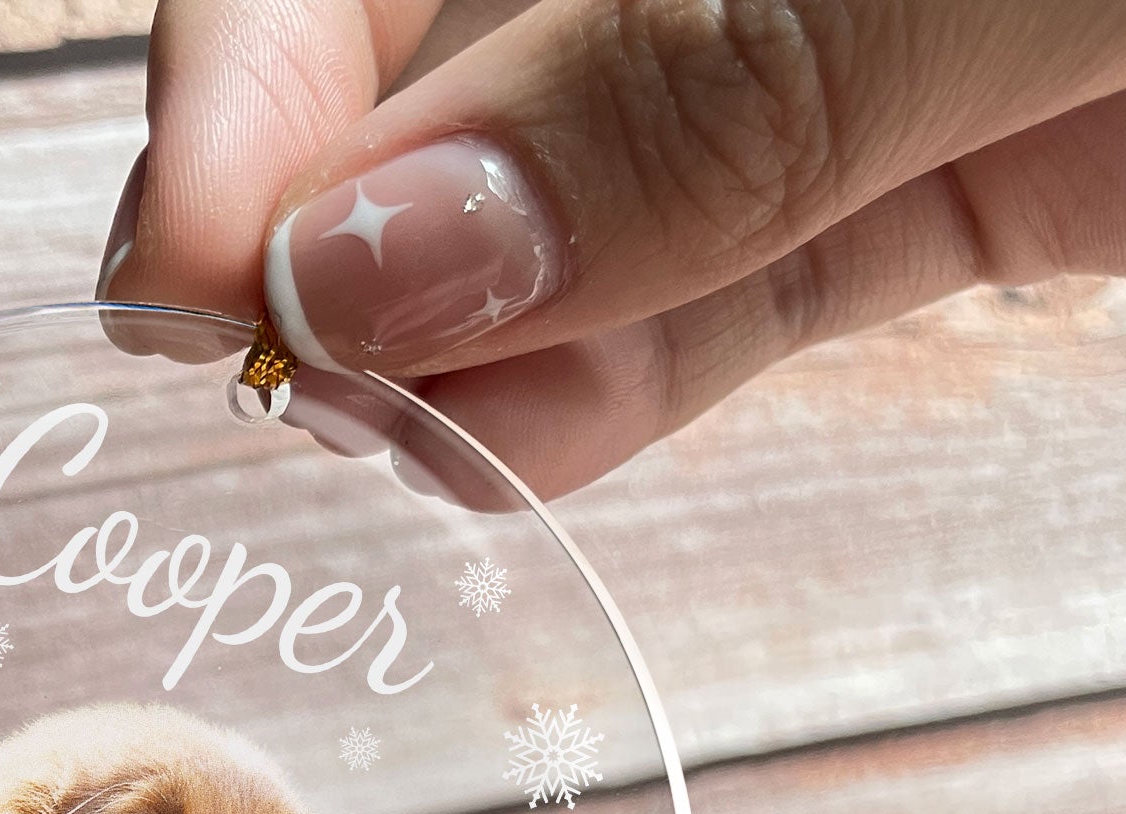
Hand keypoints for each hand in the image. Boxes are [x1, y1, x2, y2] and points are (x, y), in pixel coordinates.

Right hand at [98, 0, 1125, 494]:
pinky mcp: (934, 171)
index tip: (190, 262)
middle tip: (261, 383)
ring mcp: (837, 47)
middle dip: (324, 217)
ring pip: (567, 193)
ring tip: (385, 448)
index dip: (252, 64)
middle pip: (430, 50)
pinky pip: (718, 280)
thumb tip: (369, 263)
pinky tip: (507, 455)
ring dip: (449, 341)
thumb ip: (703, 71)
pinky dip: (604, 378)